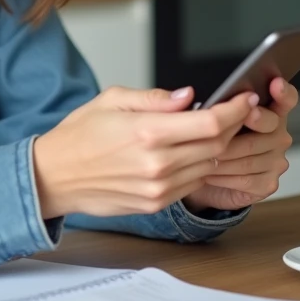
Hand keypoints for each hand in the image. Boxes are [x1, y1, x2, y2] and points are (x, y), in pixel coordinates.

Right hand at [32, 86, 256, 218]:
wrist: (54, 177)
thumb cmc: (79, 135)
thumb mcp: (111, 100)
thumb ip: (155, 98)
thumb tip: (189, 96)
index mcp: (147, 132)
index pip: (210, 122)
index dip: (235, 110)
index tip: (245, 99)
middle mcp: (157, 164)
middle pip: (217, 145)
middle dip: (233, 126)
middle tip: (237, 111)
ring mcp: (158, 188)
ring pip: (209, 166)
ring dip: (218, 147)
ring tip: (214, 130)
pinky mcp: (155, 204)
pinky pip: (191, 183)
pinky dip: (199, 165)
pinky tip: (192, 151)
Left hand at [182, 77, 297, 212]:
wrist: (199, 177)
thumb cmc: (203, 142)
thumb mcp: (198, 118)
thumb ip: (196, 103)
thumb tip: (187, 94)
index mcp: (267, 110)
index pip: (285, 98)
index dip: (283, 91)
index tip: (275, 84)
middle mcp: (277, 133)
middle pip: (269, 125)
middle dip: (240, 125)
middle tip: (222, 126)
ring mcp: (275, 160)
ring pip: (252, 153)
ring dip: (223, 154)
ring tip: (200, 154)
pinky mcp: (268, 183)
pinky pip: (247, 177)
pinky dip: (224, 175)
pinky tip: (208, 172)